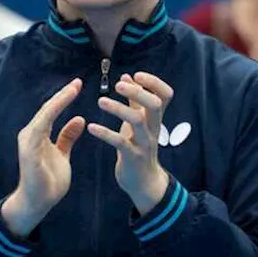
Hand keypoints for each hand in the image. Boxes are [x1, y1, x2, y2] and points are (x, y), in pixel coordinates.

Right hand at [1, 79, 84, 237]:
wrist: (37, 202)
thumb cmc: (48, 181)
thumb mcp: (62, 155)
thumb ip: (67, 137)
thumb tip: (79, 119)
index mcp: (38, 134)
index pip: (52, 111)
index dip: (64, 97)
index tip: (78, 85)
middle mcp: (31, 133)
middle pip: (48, 108)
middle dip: (63, 94)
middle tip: (78, 82)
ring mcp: (28, 141)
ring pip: (44, 114)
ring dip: (59, 101)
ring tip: (73, 90)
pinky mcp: (29, 150)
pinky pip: (41, 128)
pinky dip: (51, 115)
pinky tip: (61, 106)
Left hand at [87, 73, 172, 214]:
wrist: (143, 181)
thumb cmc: (138, 146)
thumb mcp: (139, 122)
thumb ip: (135, 101)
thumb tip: (128, 77)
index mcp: (155, 118)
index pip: (165, 95)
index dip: (154, 82)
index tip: (136, 75)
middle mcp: (153, 128)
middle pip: (154, 105)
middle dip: (137, 92)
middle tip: (118, 85)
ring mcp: (144, 143)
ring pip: (137, 121)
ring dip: (118, 109)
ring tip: (100, 102)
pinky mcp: (133, 157)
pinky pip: (121, 143)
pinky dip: (105, 133)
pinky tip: (92, 127)